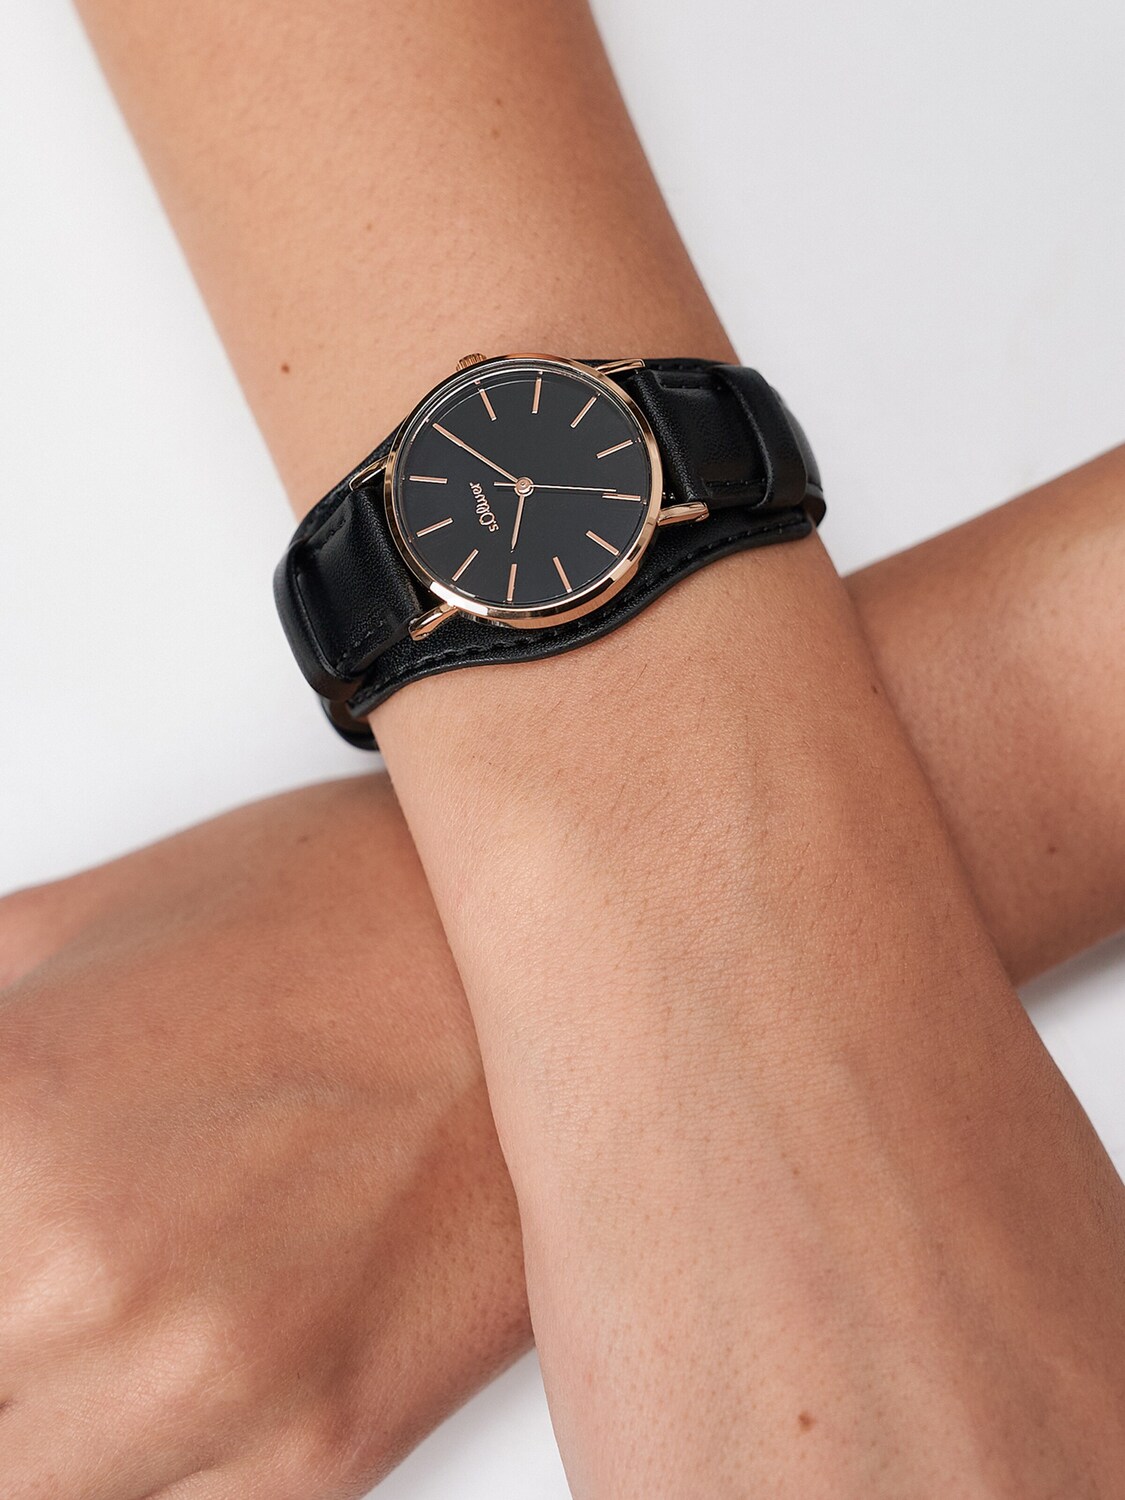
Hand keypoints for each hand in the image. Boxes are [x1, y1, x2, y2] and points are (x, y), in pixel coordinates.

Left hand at [0, 777, 525, 1498]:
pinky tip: (177, 1352)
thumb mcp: (70, 924)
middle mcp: (87, 1281)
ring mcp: (208, 1387)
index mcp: (10, 1121)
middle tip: (49, 1261)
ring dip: (48, 1404)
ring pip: (34, 1476)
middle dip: (6, 1321)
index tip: (3, 1231)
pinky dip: (135, 1451)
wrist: (549, 962)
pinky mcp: (317, 1452)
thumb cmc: (344, 914)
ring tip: (119, 1296)